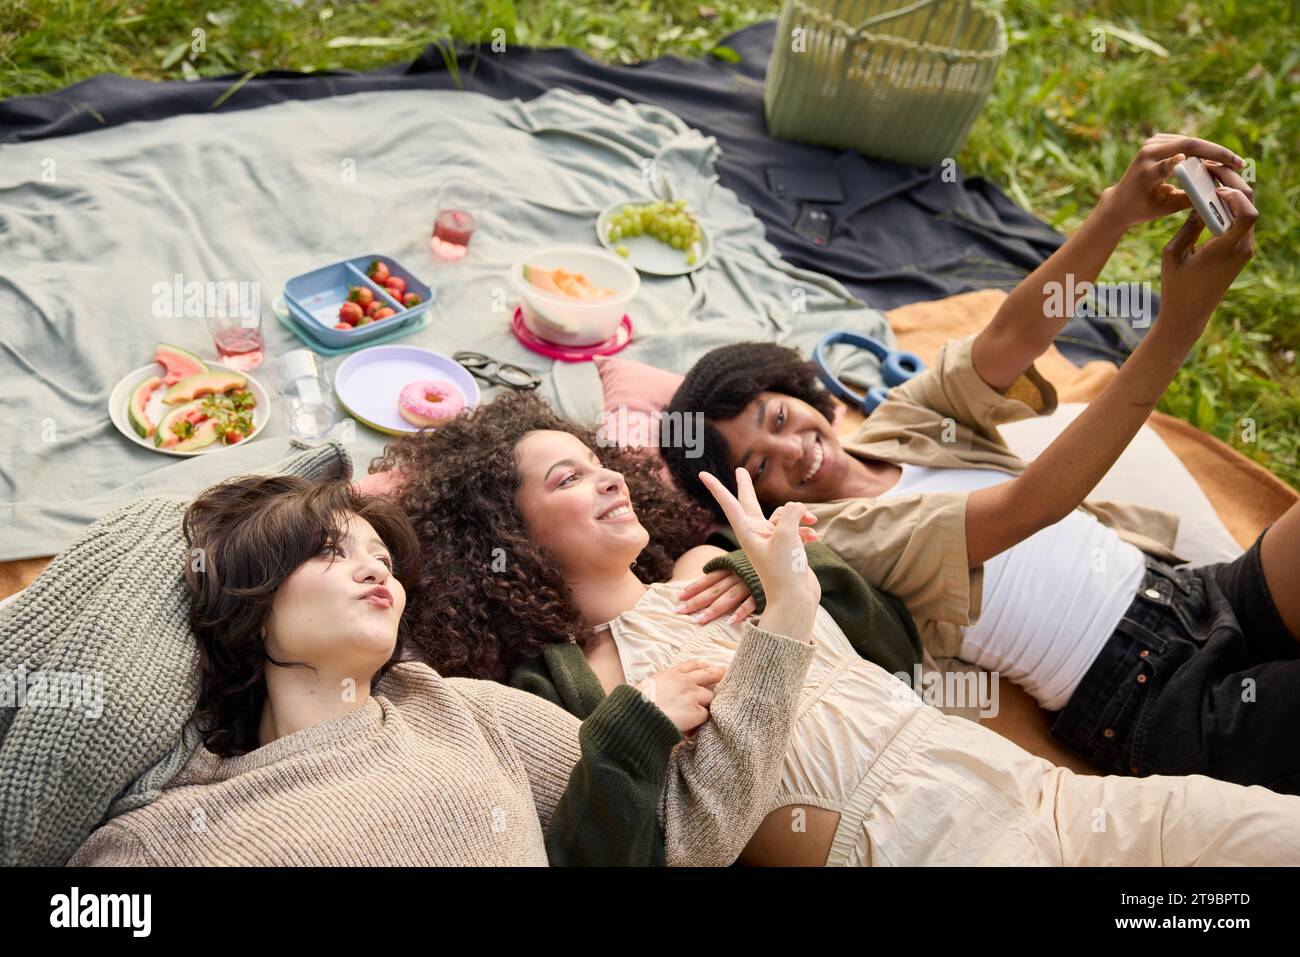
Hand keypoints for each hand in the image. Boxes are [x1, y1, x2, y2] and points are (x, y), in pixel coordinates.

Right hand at [635, 659, 725, 734]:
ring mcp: (693, 696)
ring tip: (702, 711)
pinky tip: (693, 726)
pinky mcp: (696, 712)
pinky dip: (699, 721)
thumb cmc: (638, 704)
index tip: (708, 666)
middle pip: (708, 674)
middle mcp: (685, 682)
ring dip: (706, 703)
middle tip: (725, 672)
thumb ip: (662, 685)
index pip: (691, 665)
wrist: (639, 717)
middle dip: (718, 673)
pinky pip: (704, 716)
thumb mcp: (648, 686)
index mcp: (672, 674)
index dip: (702, 665)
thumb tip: (666, 691)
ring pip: (709, 696)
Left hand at [675, 569, 756, 624]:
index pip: (708, 579)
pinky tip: (730, 622)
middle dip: (695, 601)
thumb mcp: (742, 561)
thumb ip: (727, 569)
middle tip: (678, 611)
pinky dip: (741, 612)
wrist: (785, 553)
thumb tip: (708, 574)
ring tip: (699, 621)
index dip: (693, 588)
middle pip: (713, 590)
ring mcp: (748, 584)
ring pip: (727, 598)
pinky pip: (751, 603)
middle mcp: (736, 576)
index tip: (677, 598)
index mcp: (731, 569)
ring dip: (713, 610)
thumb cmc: (762, 561)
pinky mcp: (762, 592)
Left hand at [698, 468, 820, 635]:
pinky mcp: (786, 547)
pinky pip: (796, 528)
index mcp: (748, 531)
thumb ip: (791, 513)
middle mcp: (757, 534)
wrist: (796, 600)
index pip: (730, 503)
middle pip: (751, 503)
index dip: (716, 488)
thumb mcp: (787, 535)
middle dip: (746, 486)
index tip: (701, 475)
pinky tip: (814, 537)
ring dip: (800, 515)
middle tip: (740, 470)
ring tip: (811, 522)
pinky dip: (806, 529)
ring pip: (784, 515)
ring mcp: (772, 540)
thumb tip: (797, 508)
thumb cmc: (785, 571)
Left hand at [1102, 133, 1248, 230]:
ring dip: (1213, 150)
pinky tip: (1218, 158)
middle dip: (1216, 153)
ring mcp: (1151, 143)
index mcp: (1145, 174)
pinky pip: (1186, 142)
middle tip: (1239, 163)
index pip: (1165, 165)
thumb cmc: (1143, 209)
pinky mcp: (1157, 140)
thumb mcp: (1164, 209)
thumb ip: (1188, 199)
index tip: (1201, 161)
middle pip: (1188, 145)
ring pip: (1190, 141)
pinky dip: (1203, 149)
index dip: (1184, 161)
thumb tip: (1217, 193)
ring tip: (1233, 162)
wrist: (1120, 201)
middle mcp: (1147, 153)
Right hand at [1157, 187, 1257, 337]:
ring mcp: (1244, 250)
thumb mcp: (1173, 253)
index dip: (1235, 195)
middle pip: (1250, 205)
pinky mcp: (1240, 252)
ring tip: (1212, 181)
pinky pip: (1240, 222)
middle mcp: (1242, 248)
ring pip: (1248, 211)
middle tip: (1213, 171)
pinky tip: (1213, 200)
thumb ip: (1188, 225)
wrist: (1188, 314)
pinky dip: (1230, 208)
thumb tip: (1198, 202)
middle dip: (1234, 184)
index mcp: (1226, 249)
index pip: (1247, 213)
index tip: (1214, 188)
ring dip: (1233, 194)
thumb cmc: (1176, 286)